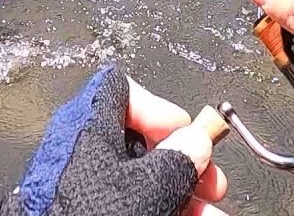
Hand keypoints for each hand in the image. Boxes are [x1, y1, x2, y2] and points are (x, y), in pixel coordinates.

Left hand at [0, 65, 229, 215]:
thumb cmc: (90, 214)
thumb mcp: (148, 184)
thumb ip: (180, 158)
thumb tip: (196, 142)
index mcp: (89, 125)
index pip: (123, 90)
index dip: (160, 108)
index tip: (187, 133)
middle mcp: (82, 149)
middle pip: (143, 142)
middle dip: (185, 164)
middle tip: (211, 184)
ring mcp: (82, 183)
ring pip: (142, 179)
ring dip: (183, 193)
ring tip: (210, 215)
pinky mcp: (84, 208)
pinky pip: (130, 201)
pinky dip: (161, 208)